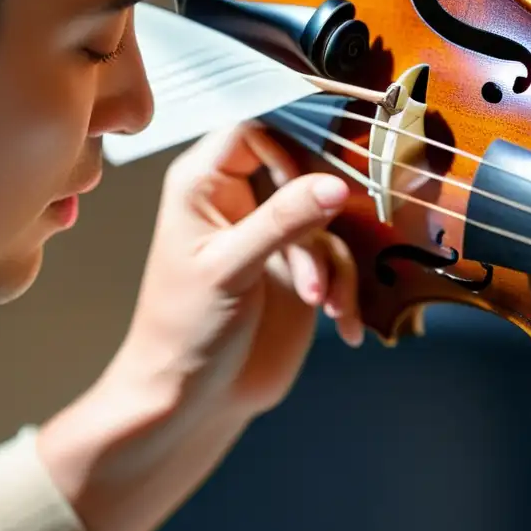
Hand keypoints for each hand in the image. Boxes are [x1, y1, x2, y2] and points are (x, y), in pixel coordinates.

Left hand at [119, 121, 364, 414]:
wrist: (194, 400)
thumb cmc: (186, 331)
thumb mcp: (231, 270)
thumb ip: (283, 222)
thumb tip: (336, 184)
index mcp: (203, 184)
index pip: (254, 130)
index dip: (290, 145)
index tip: (319, 178)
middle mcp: (240, 199)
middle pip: (300, 167)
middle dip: (320, 210)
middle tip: (326, 244)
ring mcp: (271, 233)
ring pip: (325, 216)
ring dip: (330, 261)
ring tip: (318, 300)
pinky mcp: (298, 268)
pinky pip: (338, 257)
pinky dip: (343, 286)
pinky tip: (341, 323)